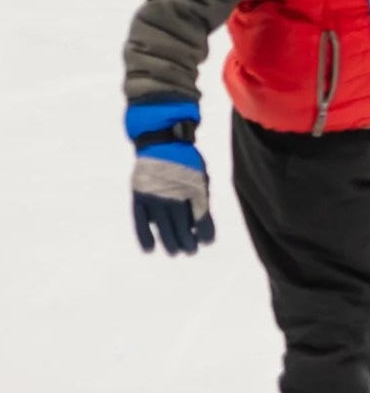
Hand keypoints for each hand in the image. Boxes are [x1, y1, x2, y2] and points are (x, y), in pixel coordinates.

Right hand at [126, 100, 215, 254]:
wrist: (162, 140)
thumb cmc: (185, 159)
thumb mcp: (200, 174)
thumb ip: (202, 196)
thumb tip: (200, 223)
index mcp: (195, 187)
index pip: (202, 218)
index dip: (206, 232)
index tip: (207, 242)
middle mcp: (176, 194)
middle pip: (183, 227)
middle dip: (188, 242)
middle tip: (190, 251)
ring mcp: (156, 196)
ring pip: (164, 228)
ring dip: (170, 243)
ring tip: (175, 252)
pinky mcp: (139, 197)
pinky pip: (141, 222)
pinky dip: (145, 237)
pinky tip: (149, 249)